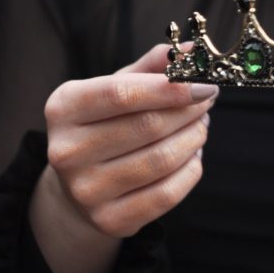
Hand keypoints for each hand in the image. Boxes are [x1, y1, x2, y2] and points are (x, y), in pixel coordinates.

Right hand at [43, 43, 218, 237]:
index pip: (122, 93)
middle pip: (148, 126)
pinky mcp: (110, 221)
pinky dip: (192, 168)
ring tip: (201, 124)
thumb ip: (154, 66)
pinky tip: (192, 154)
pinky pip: (169, 192)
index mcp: (64, 107)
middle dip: (190, 110)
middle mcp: (66, 151)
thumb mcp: (118, 87)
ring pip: (162, 159)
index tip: (205, 84)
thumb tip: (195, 51)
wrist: (78, 187)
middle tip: (208, 99)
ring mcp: (86, 191)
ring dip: (195, 137)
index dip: (171, 88)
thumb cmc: (106, 124)